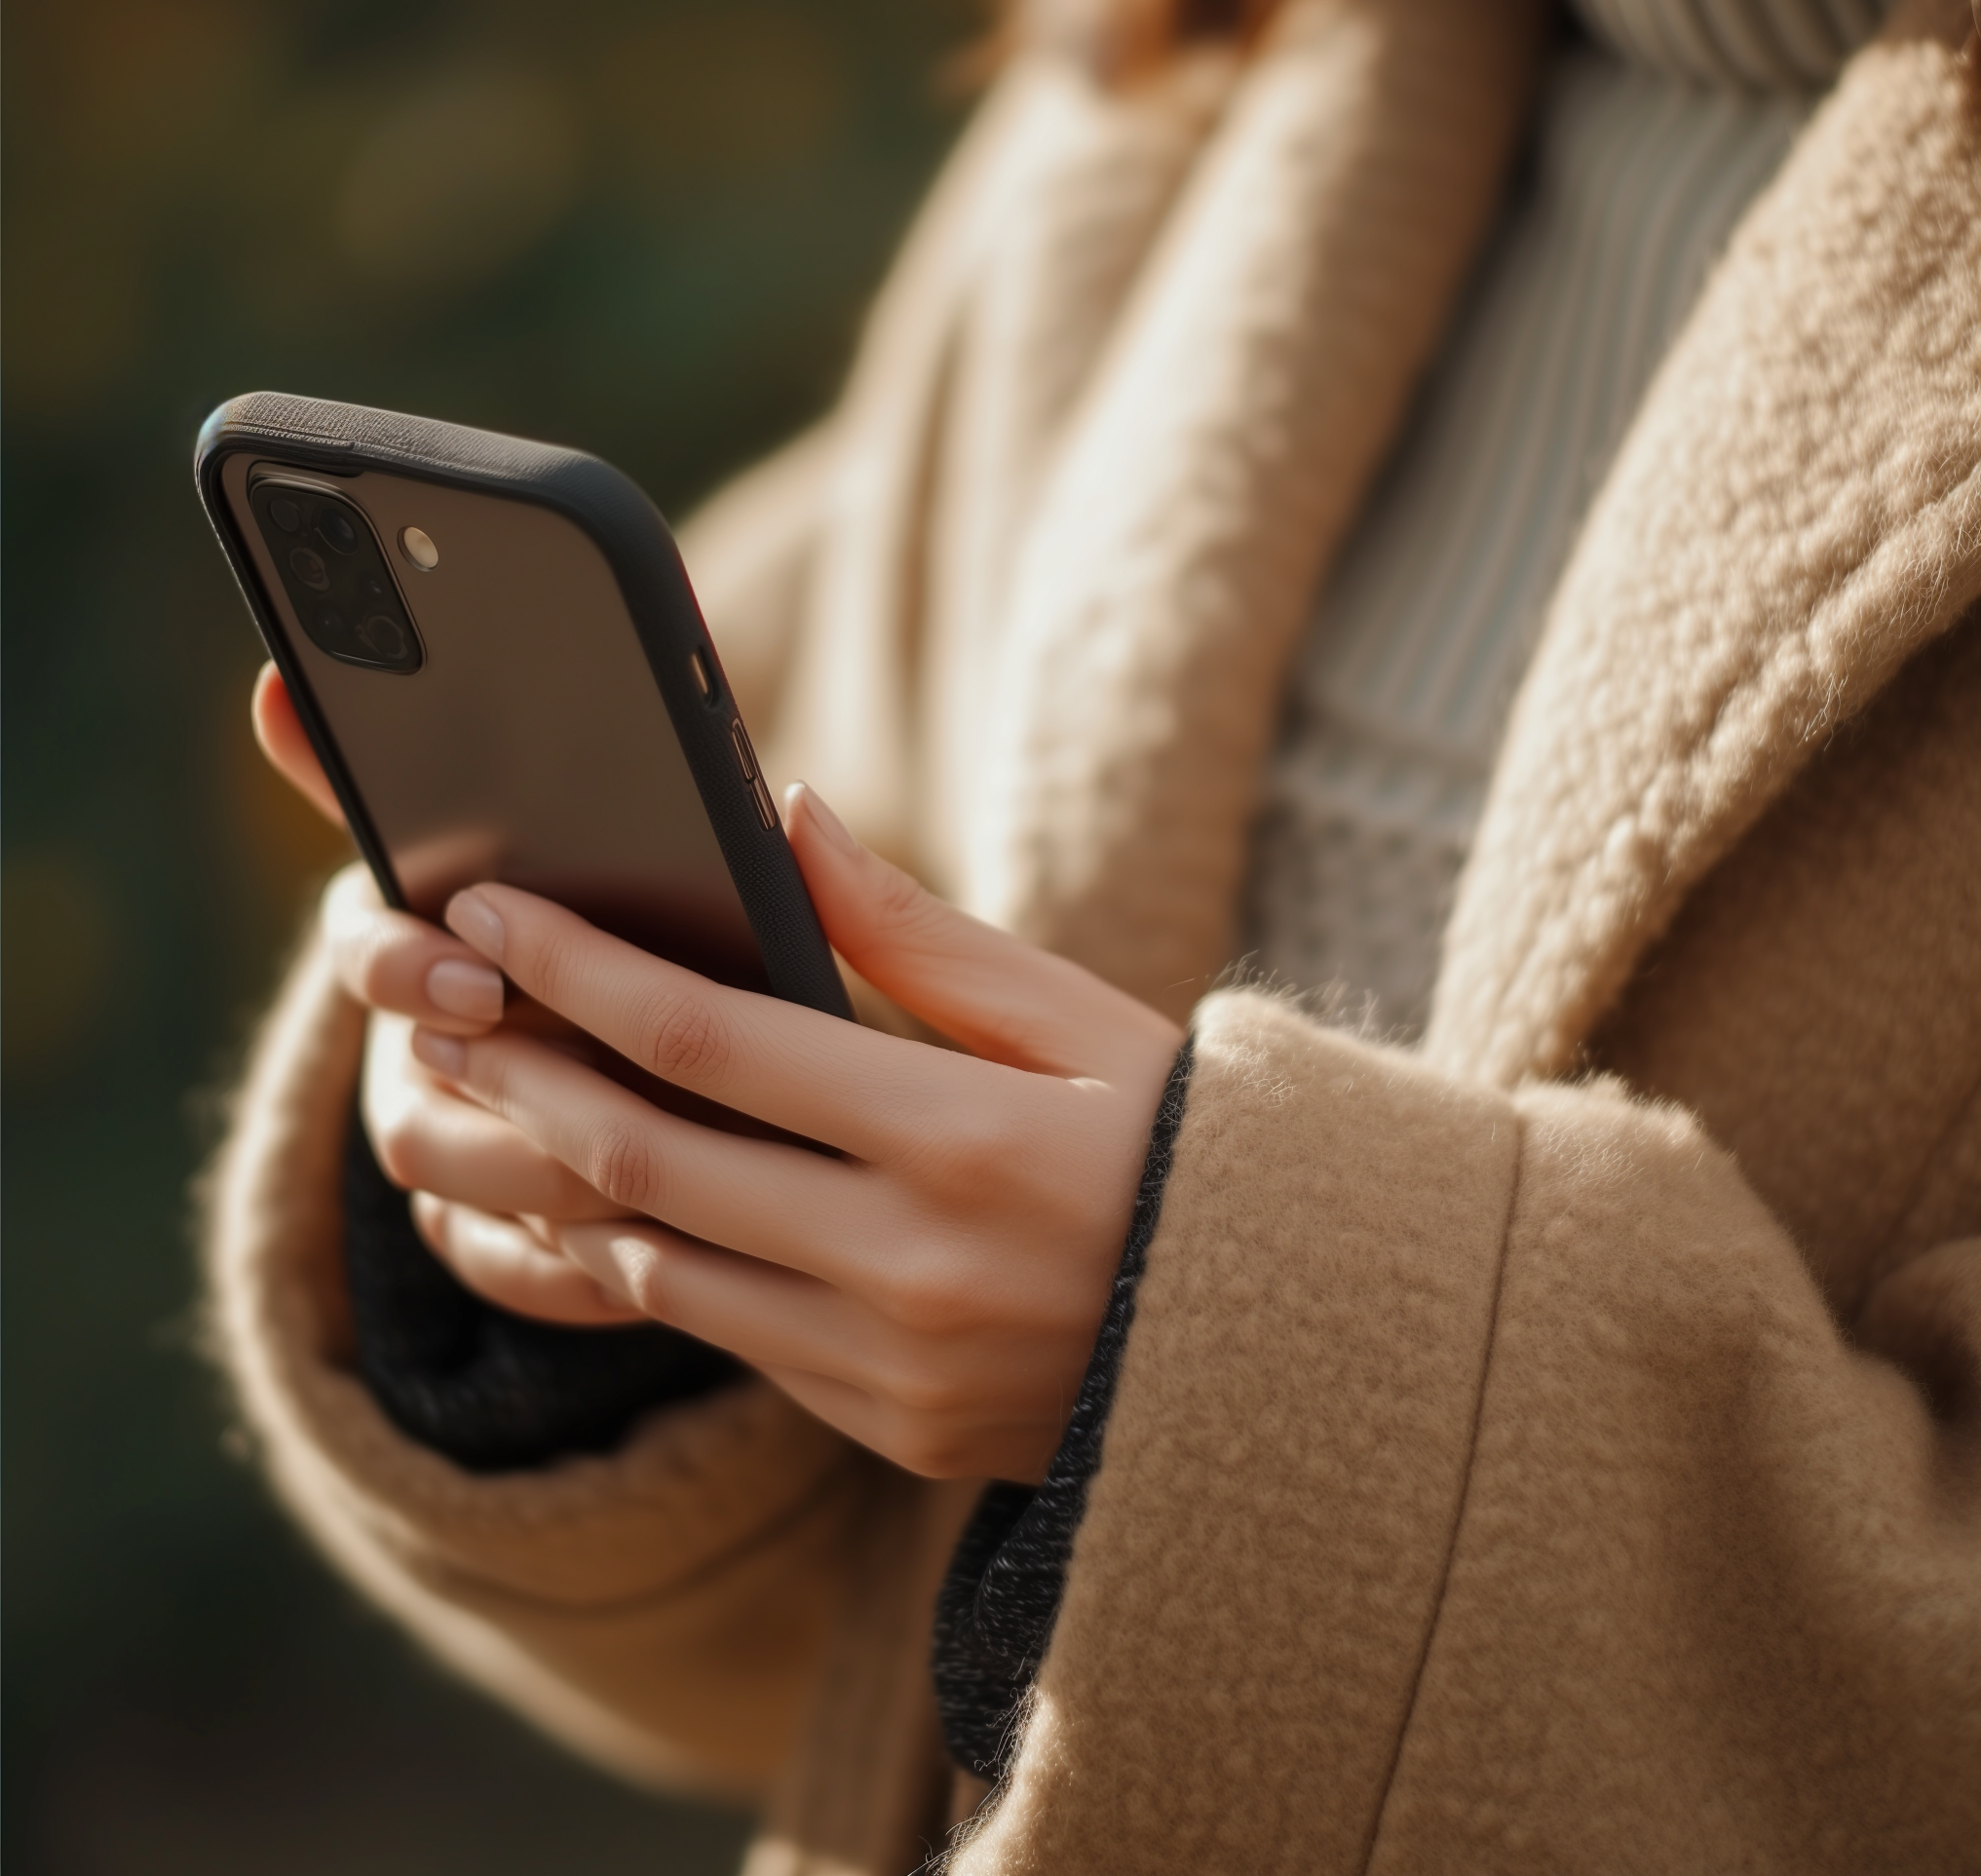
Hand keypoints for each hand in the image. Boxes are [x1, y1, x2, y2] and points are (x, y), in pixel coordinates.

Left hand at [253, 666, 1184, 1478]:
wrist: (1275, 1349)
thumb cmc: (1180, 1145)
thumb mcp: (1077, 1020)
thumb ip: (919, 932)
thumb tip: (792, 816)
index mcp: (960, 1135)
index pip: (714, 1039)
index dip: (583, 971)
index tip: (497, 915)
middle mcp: (907, 1262)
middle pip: (648, 1160)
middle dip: (524, 1076)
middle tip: (443, 1011)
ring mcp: (888, 1363)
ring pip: (659, 1268)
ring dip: (557, 1186)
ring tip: (492, 1109)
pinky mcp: (881, 1426)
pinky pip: (726, 1341)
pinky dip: (651, 1268)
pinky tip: (613, 1211)